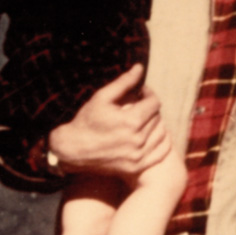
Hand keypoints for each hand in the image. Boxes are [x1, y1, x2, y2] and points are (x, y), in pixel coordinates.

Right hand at [48, 64, 167, 178]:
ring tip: (144, 120)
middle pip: (157, 117)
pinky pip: (162, 152)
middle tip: (139, 106)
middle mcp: (138, 140)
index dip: (148, 94)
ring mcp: (138, 156)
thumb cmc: (86, 121)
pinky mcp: (137, 167)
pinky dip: (162, 142)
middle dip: (149, 108)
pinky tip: (153, 135)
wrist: (72, 150)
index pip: (154, 102)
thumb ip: (123, 82)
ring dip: (156, 124)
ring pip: (162, 134)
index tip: (140, 93)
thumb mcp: (102, 97)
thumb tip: (140, 67)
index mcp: (131, 121)